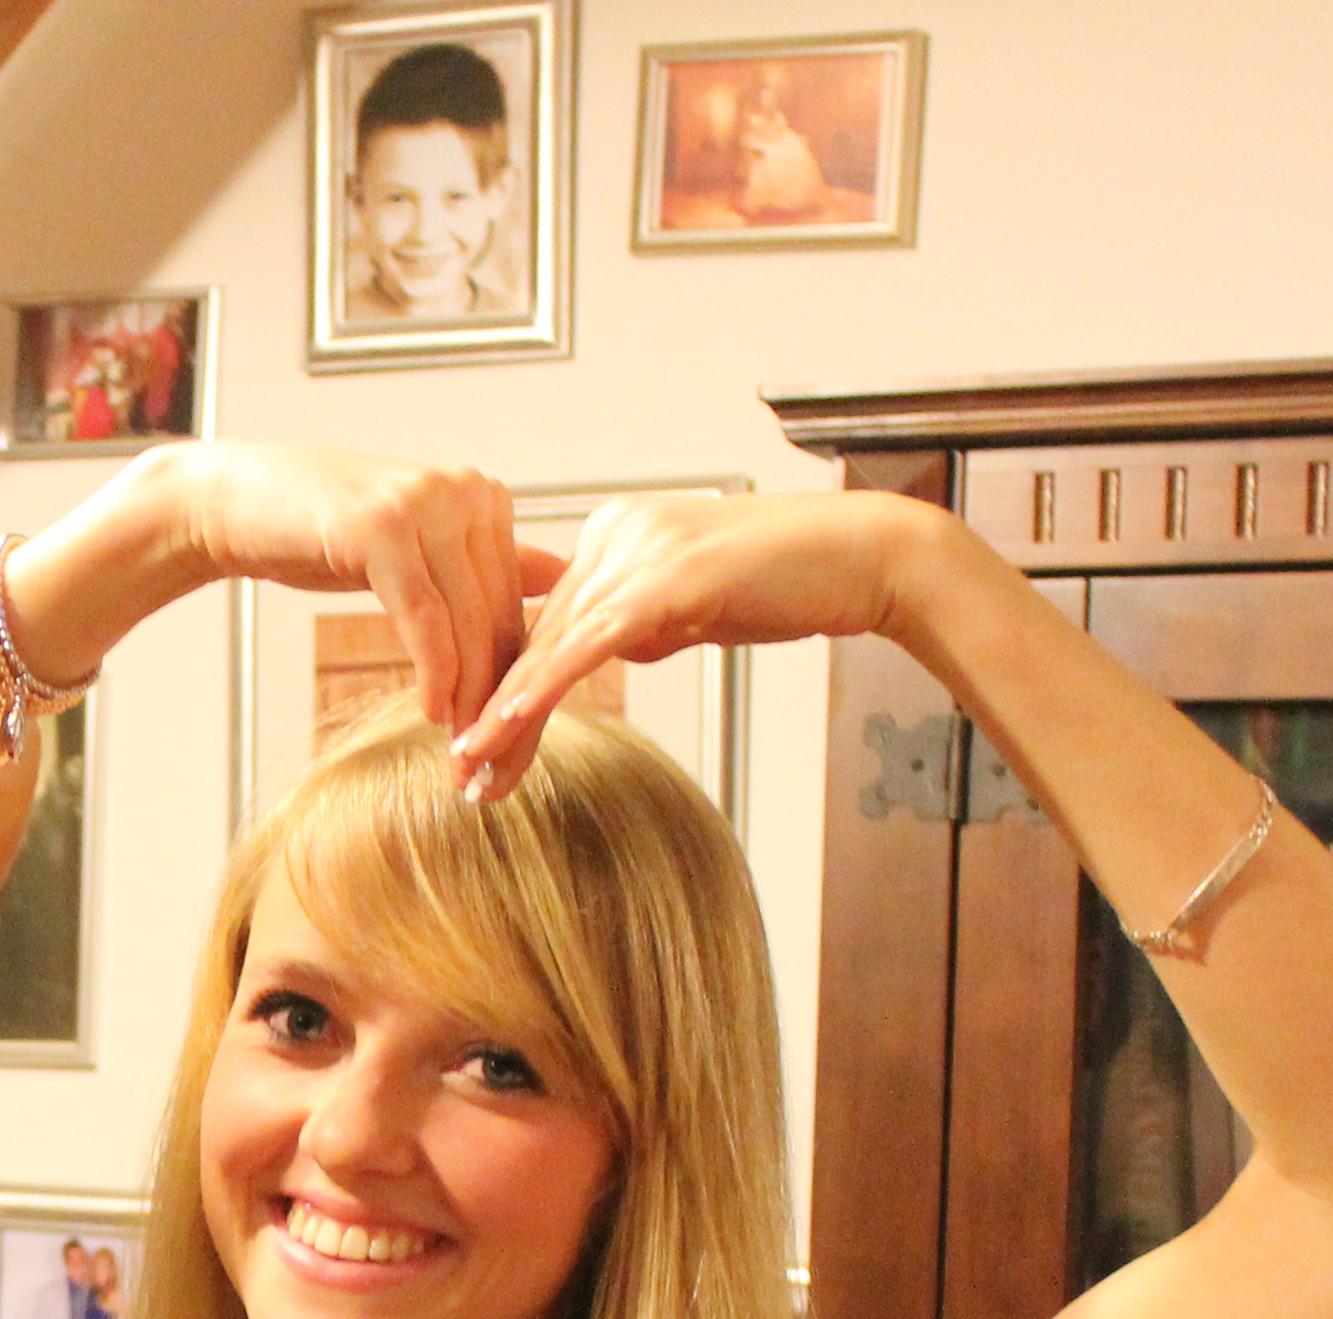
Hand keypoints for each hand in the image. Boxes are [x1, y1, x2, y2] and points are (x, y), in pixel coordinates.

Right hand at [140, 444, 555, 733]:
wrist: (237, 502)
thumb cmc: (320, 532)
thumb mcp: (412, 550)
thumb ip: (482, 563)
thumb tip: (560, 580)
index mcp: (484, 498)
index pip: (516, 604)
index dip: (516, 679)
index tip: (511, 743)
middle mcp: (467, 491)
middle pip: (497, 616)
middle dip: (495, 700)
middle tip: (490, 766)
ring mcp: (427, 504)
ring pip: (466, 621)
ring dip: (467, 697)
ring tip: (461, 754)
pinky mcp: (385, 527)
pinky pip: (423, 616)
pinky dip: (434, 670)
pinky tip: (431, 714)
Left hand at [457, 490, 955, 794]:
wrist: (867, 557)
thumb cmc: (792, 581)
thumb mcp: (697, 604)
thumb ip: (646, 620)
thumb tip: (607, 649)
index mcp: (617, 532)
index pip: (547, 621)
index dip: (510, 685)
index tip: (482, 740)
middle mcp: (617, 531)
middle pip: (539, 635)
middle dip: (499, 710)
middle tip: (465, 774)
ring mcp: (642, 549)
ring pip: (554, 643)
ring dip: (510, 713)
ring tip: (475, 769)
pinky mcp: (668, 577)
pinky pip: (589, 643)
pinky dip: (545, 688)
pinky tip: (509, 724)